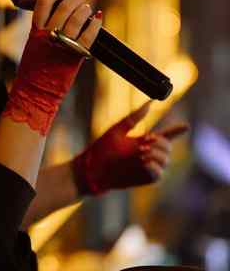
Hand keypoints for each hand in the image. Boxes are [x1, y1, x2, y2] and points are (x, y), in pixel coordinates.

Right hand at [3, 0, 101, 135]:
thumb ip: (43, 30)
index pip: (43, 2)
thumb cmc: (34, 70)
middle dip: (73, 0)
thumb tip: (59, 13)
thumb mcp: (34, 45)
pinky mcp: (74, 56)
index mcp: (35, 31)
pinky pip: (88, 35)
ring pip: (76, 18)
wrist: (35, 93)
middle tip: (78, 2)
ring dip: (84, 9)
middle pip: (63, 7)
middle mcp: (48, 35)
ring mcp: (61, 45)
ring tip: (87, 9)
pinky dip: (95, 24)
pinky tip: (97, 19)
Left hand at [72, 102, 188, 194]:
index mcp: (143, 140)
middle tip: (145, 141)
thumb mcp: (119, 129)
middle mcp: (148, 153)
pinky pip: (159, 173)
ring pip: (165, 159)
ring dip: (156, 153)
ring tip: (140, 152)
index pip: (165, 135)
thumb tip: (150, 102)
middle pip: (168, 146)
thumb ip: (136, 117)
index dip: (176, 131)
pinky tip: (144, 161)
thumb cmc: (103, 147)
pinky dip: (153, 166)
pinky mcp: (146, 178)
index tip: (186, 126)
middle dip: (160, 142)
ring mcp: (148, 166)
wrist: (93, 167)